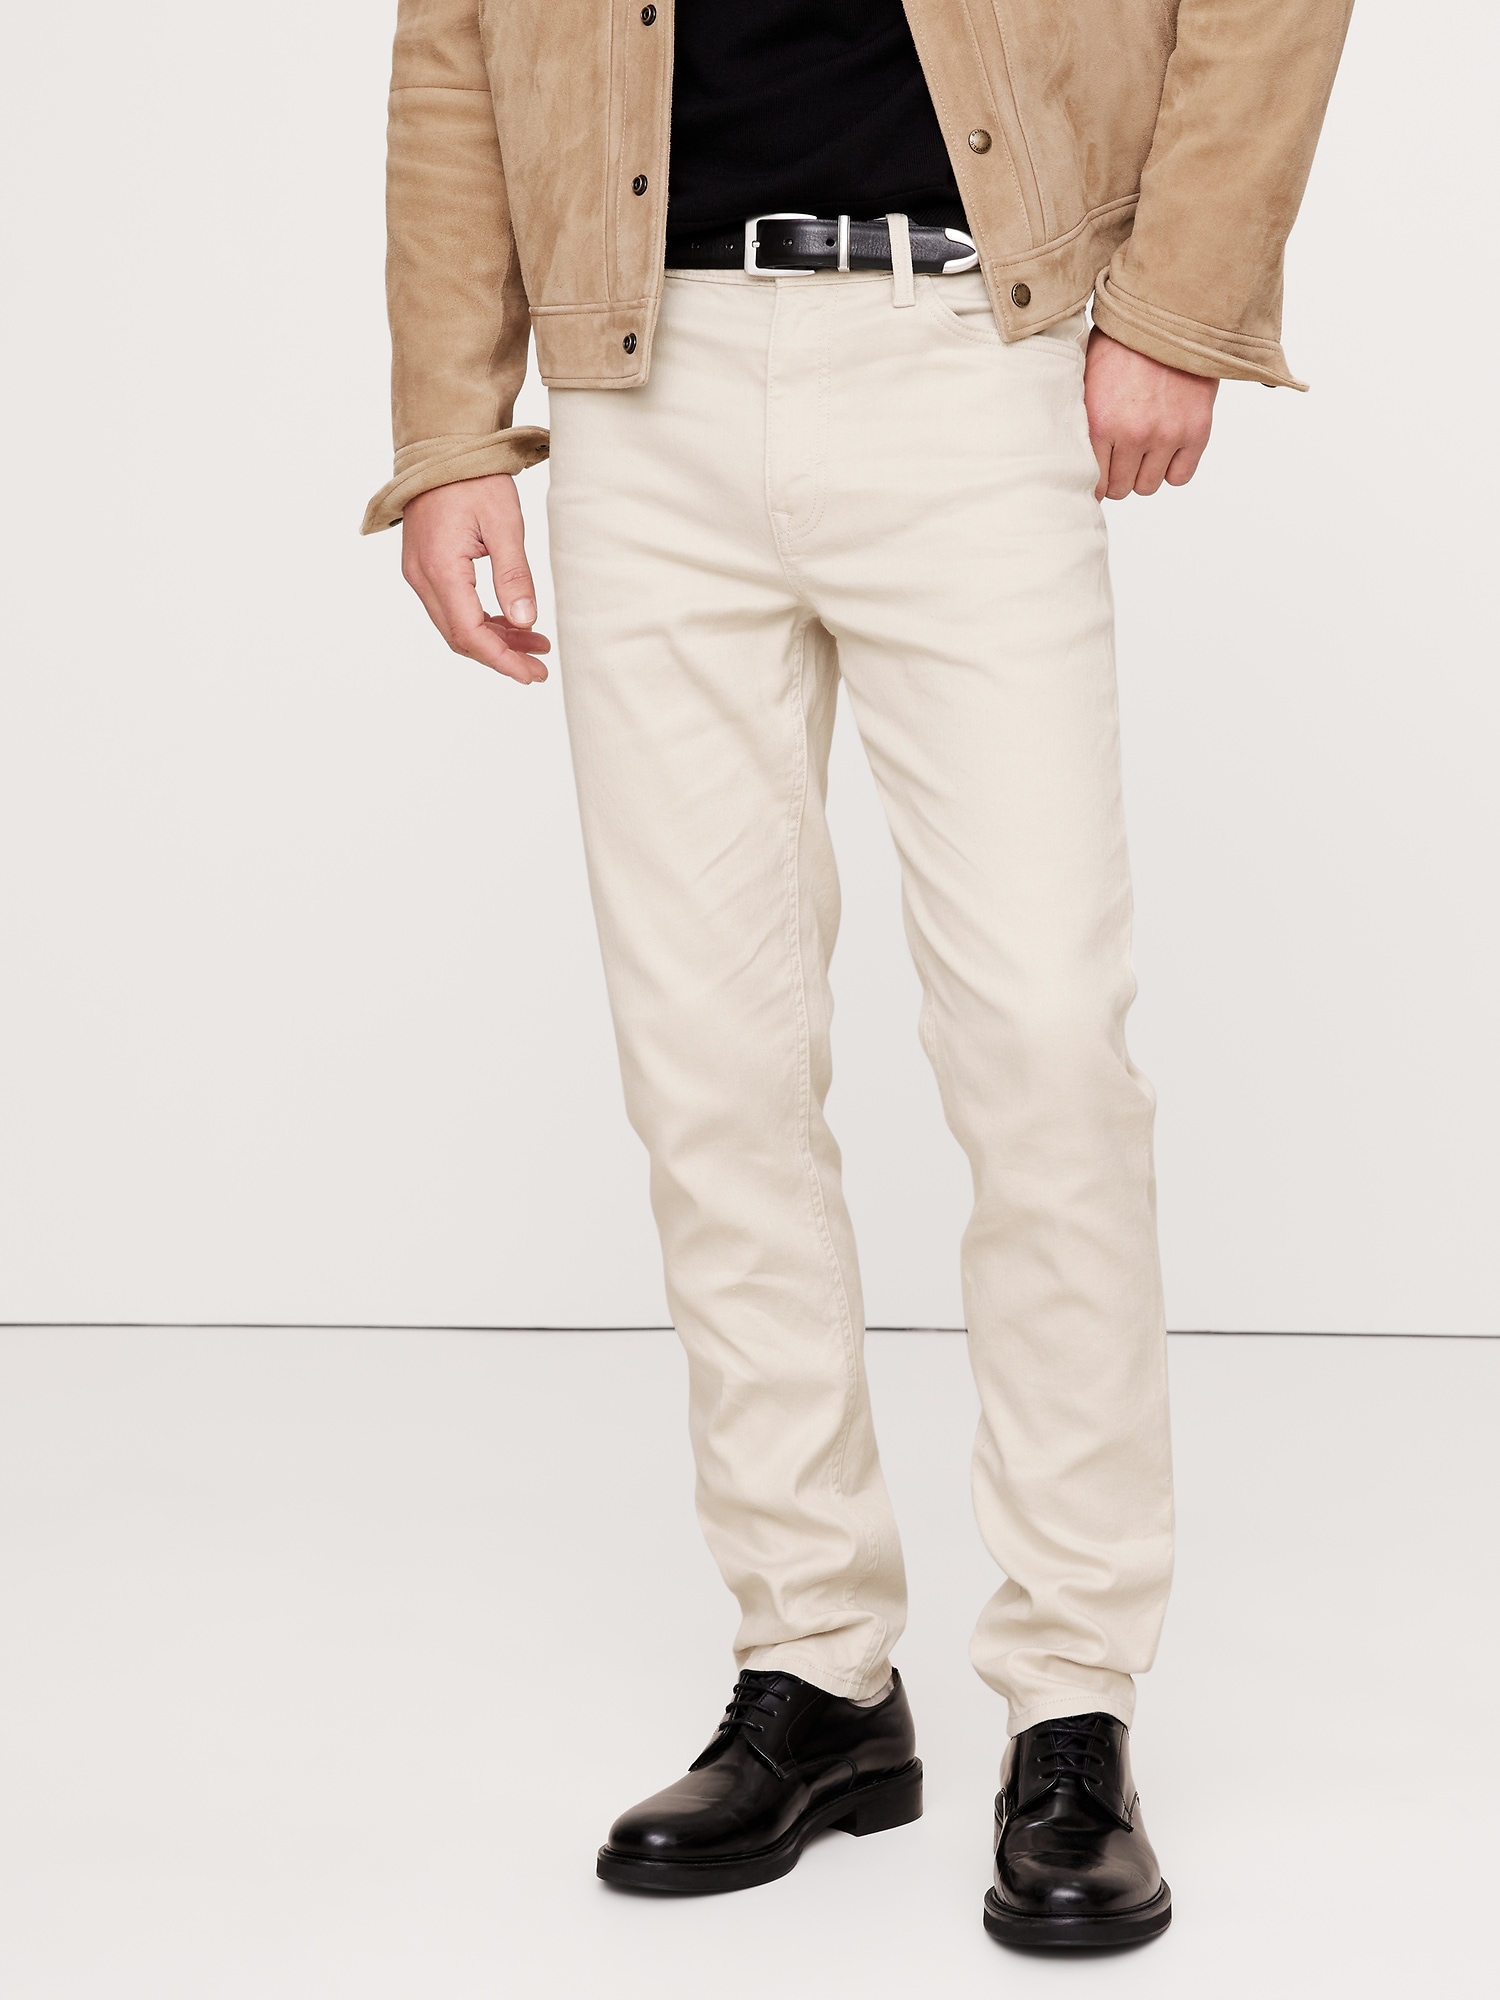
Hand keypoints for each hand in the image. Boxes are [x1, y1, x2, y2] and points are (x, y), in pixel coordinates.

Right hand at [401, 474, 551, 683]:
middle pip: (459, 636)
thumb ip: (514, 575)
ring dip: (493, 639)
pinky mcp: (424, 565)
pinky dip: (480, 620)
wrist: (441, 443)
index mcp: (440, 568)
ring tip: (533, 644)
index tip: (532, 673)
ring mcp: (418, 572)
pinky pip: (450, 607)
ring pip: (454, 625)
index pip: (470, 633)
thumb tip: (525, 621)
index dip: (502, 660)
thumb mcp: (504, 524)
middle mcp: (421, 576)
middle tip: (538, 666)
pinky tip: (510, 621)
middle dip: (500, 656)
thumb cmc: (473, 476)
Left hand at [1084, 330, 1218, 500]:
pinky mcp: (1196, 431)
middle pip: (1121, 487)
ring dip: (1145, 473)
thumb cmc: (1125, 341)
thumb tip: (1071, 455)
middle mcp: (1132, 433)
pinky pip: (1180, 477)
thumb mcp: (1087, 375)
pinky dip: (1173, 468)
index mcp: (1099, 421)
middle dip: (1119, 476)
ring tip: (1144, 449)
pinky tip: (1167, 449)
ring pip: (1148, 486)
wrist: (1172, 313)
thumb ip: (1083, 417)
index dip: (1096, 479)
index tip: (1100, 470)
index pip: (1093, 481)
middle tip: (1122, 456)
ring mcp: (1166, 434)